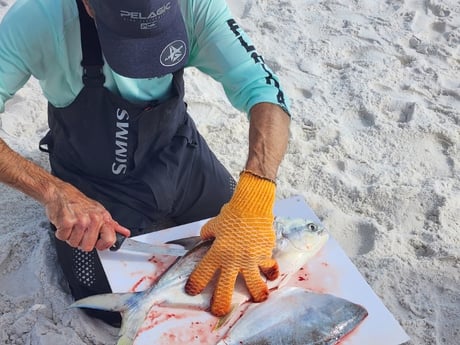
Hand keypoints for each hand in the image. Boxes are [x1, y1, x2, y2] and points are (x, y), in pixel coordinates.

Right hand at [45, 181, 129, 251]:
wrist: (60, 193)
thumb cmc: (78, 202)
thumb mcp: (99, 211)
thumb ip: (111, 224)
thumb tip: (125, 233)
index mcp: (103, 217)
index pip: (110, 239)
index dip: (102, 245)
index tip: (98, 244)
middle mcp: (94, 219)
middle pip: (88, 246)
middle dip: (81, 241)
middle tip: (79, 230)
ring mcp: (80, 220)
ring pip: (75, 243)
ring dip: (70, 237)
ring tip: (71, 225)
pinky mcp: (67, 222)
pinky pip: (63, 238)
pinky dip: (61, 233)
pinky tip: (64, 224)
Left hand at [185, 171, 278, 315]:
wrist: (252, 206)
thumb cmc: (231, 214)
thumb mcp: (213, 224)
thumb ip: (208, 235)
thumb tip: (205, 240)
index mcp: (217, 253)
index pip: (202, 273)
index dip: (196, 284)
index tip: (192, 291)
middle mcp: (233, 260)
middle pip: (225, 289)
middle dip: (221, 304)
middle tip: (219, 311)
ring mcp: (251, 260)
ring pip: (253, 285)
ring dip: (256, 294)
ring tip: (258, 299)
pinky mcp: (265, 255)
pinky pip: (269, 268)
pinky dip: (271, 273)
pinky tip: (272, 276)